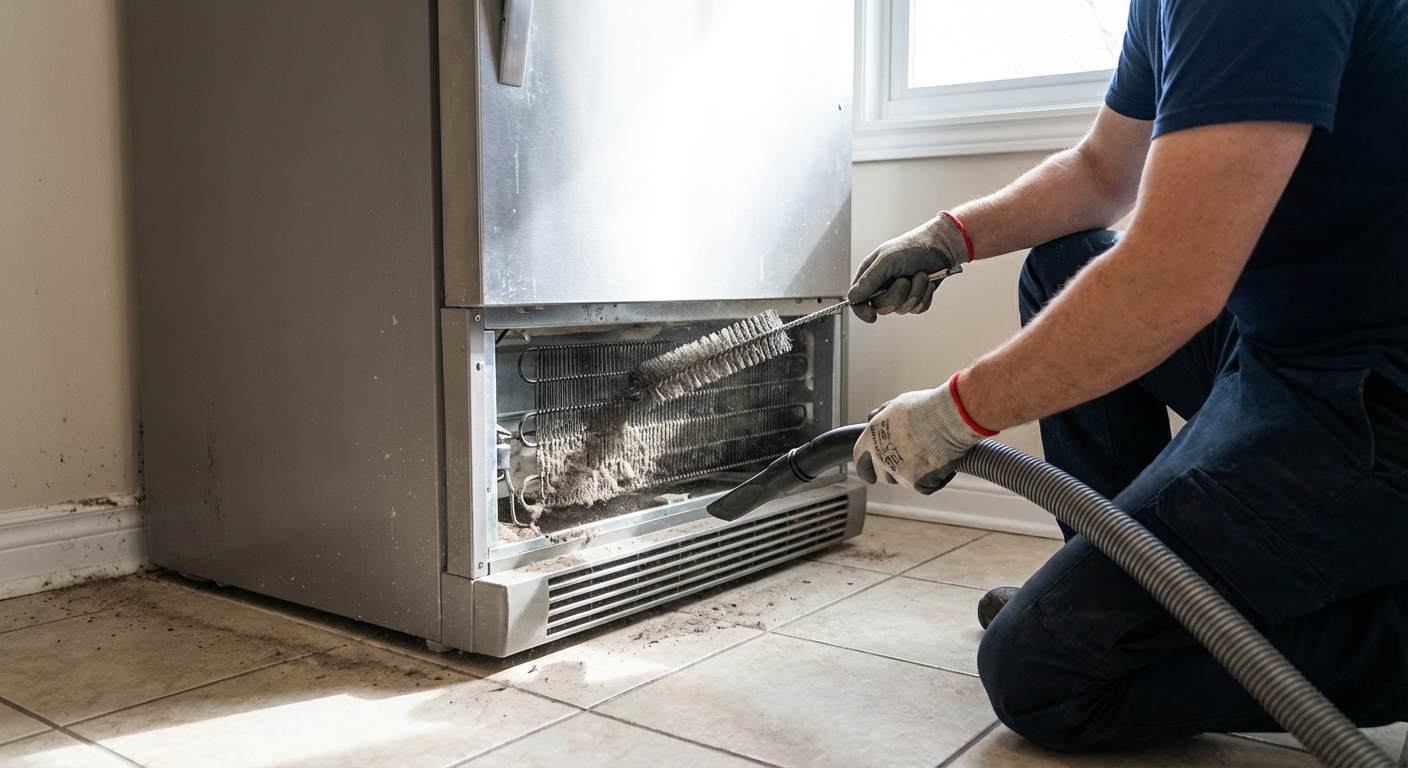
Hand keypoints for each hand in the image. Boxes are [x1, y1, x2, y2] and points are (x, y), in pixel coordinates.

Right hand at [848, 211, 968, 322]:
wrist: (941, 247)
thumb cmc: (911, 248)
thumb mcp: (887, 260)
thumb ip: (869, 280)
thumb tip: (853, 297)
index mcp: (870, 276)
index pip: (858, 300)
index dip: (862, 311)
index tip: (872, 317)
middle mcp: (882, 287)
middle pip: (882, 308)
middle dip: (897, 295)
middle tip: (905, 279)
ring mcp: (899, 294)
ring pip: (902, 310)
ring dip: (915, 292)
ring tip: (920, 275)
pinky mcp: (915, 298)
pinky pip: (918, 309)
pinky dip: (925, 295)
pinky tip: (928, 282)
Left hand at [853, 374, 993, 493]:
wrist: (946, 418)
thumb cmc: (926, 407)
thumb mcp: (897, 404)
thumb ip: (883, 415)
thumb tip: (874, 416)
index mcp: (873, 436)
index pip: (859, 457)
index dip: (864, 466)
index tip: (869, 474)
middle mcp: (881, 456)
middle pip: (881, 474)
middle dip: (891, 472)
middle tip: (908, 463)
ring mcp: (898, 471)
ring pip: (903, 481)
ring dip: (913, 474)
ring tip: (929, 456)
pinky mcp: (916, 482)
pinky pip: (924, 486)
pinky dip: (934, 479)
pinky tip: (941, 464)